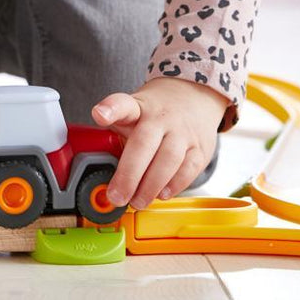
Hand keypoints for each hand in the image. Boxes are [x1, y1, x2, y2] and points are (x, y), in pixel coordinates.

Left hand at [91, 77, 230, 208]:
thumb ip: (117, 135)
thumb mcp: (133, 113)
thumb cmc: (155, 113)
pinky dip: (174, 186)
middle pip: (144, 143)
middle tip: (117, 196)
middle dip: (129, 174)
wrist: (194, 98)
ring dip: (150, 186)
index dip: (110, 109)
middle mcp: (161, 117)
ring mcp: (183, 132)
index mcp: (138, 107)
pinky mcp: (200, 148)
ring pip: (169, 159)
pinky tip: (161, 194)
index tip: (100, 115)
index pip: (123, 104)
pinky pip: (188, 170)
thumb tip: (100, 173)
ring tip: (137, 202)